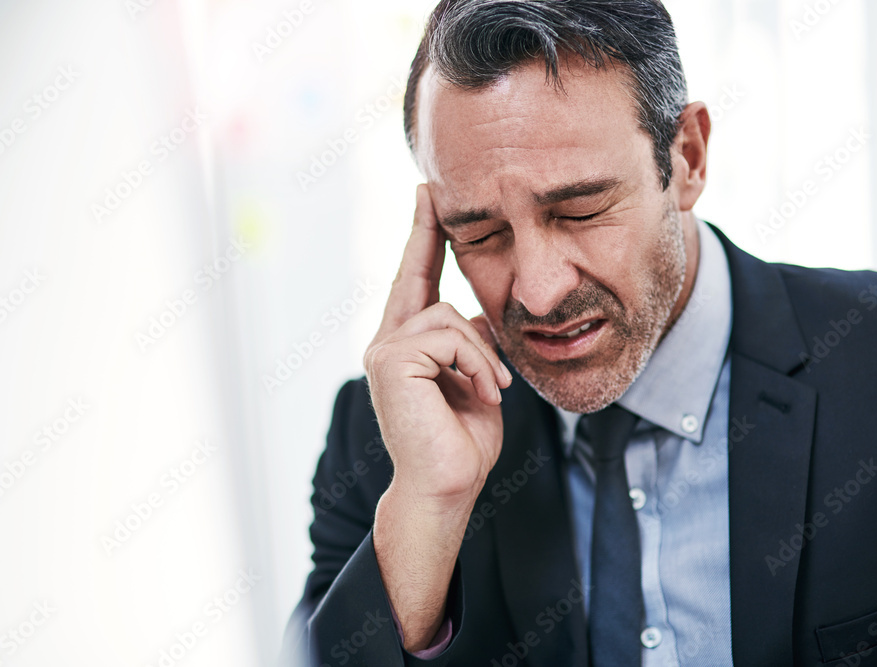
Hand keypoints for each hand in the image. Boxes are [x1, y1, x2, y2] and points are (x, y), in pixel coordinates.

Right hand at [365, 184, 512, 650]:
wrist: (447, 486)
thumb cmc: (462, 443)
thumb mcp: (477, 382)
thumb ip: (473, 346)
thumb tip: (480, 316)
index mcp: (406, 347)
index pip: (415, 283)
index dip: (421, 240)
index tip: (426, 200)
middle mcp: (386, 343)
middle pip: (414, 275)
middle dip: (426, 232)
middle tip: (428, 191)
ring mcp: (383, 350)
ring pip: (447, 314)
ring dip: (482, 353)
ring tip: (492, 389)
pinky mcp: (390, 361)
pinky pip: (449, 336)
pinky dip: (477, 363)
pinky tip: (483, 392)